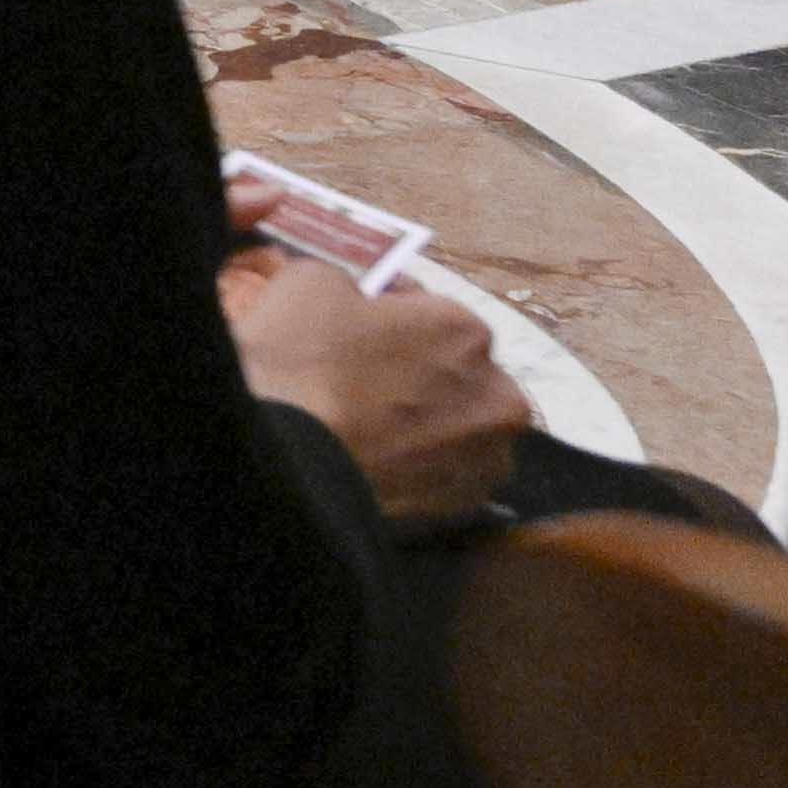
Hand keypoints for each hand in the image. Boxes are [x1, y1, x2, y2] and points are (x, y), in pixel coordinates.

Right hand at [221, 248, 527, 531]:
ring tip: (376, 428)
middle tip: (370, 382)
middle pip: (460, 373)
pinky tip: (383, 459)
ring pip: (462, 427)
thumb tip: (355, 301)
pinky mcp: (468, 504)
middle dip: (425, 374)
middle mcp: (497, 393)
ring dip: (432, 423)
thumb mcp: (311, 283)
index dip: (393, 321)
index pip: (431, 313)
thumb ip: (352, 284)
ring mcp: (488, 455)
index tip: (362, 332)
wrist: (289, 460)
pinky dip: (425, 466)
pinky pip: (450, 472)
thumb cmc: (302, 365)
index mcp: (466, 330)